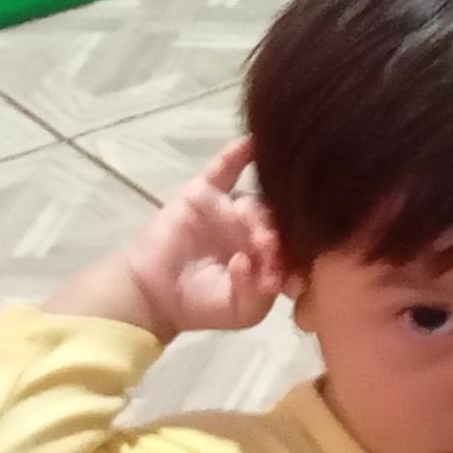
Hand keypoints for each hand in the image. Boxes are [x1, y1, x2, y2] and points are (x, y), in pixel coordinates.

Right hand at [53, 142, 285, 338]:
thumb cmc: (202, 305)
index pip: (297, 246)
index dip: (298, 255)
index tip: (289, 271)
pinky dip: (239, 152)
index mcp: (272, 255)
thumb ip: (259, 293)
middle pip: (281, 221)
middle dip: (280, 235)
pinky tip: (254, 141)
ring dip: (260, 216)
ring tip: (256, 235)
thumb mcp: (242, 311)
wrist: (154, 294)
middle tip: (268, 250)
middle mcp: (257, 228)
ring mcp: (232, 208)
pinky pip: (226, 167)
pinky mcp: (205, 193)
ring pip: (258, 200)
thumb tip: (254, 263)